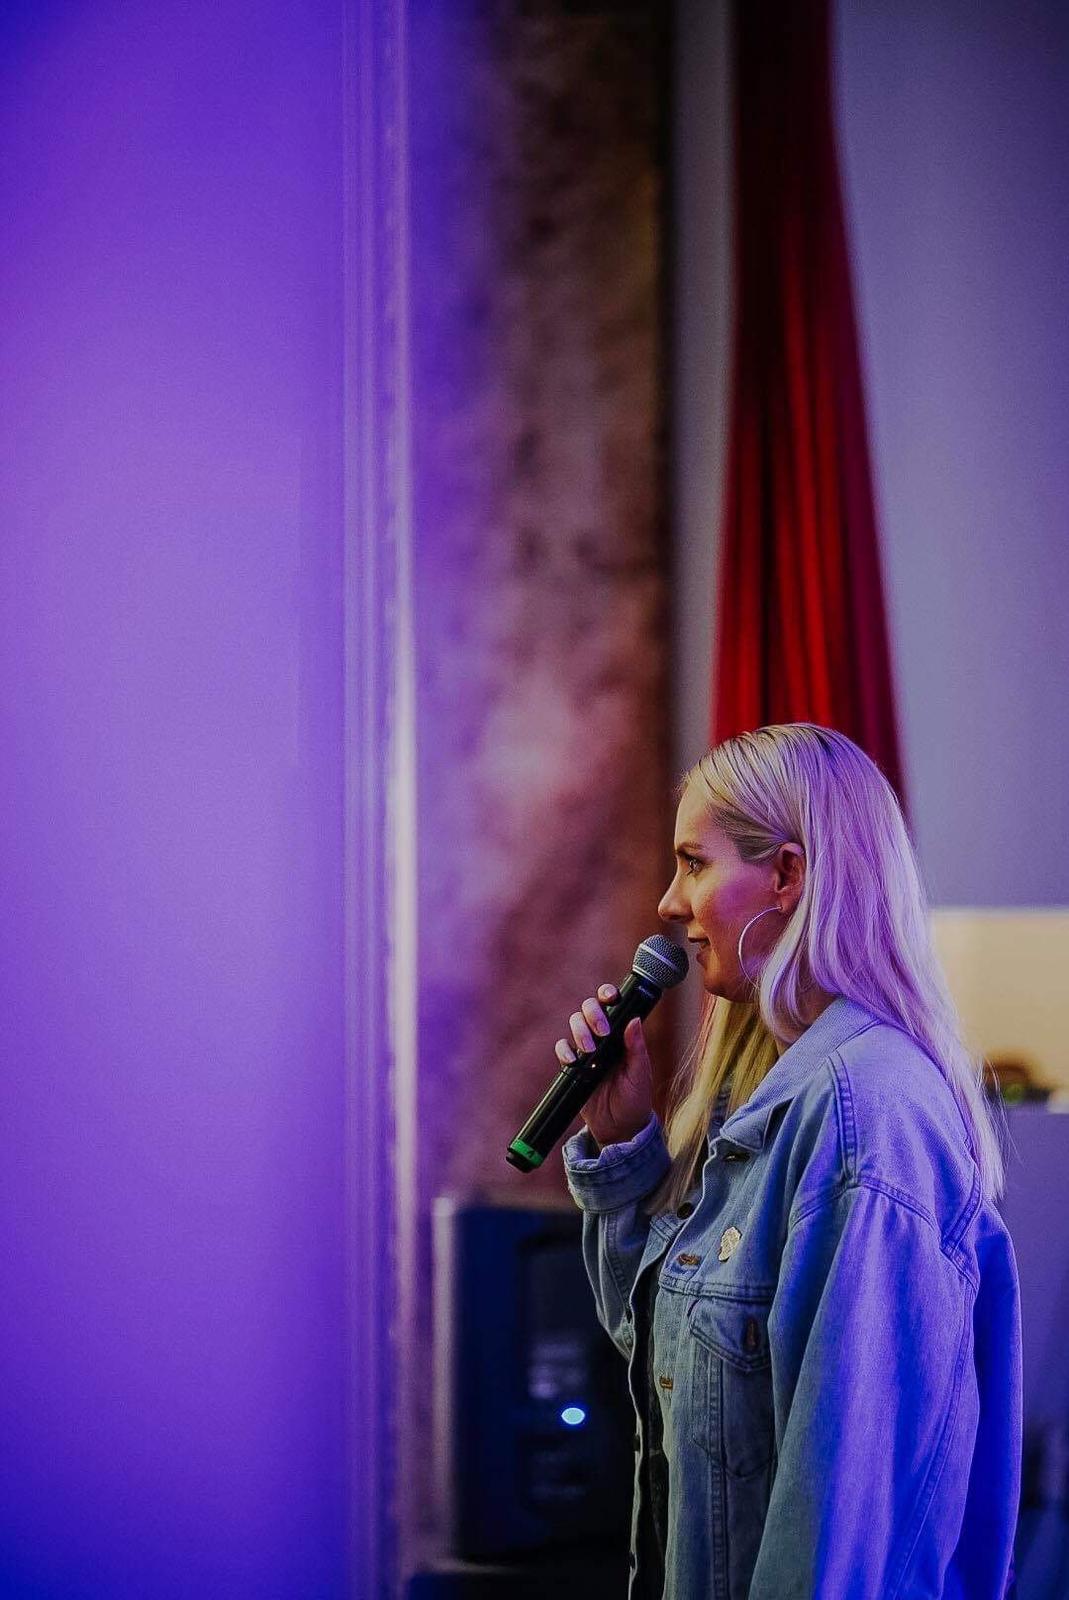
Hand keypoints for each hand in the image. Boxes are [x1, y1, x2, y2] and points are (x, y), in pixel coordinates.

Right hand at [555, 983, 653, 1147]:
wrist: (619, 1127)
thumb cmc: (635, 1098)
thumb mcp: (640, 1074)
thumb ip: (637, 1048)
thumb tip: (635, 1020)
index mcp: (621, 1034)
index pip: (612, 1005)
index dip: (608, 994)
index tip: (610, 997)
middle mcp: (602, 1036)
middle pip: (588, 1008)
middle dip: (593, 1014)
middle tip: (603, 1031)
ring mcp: (586, 1049)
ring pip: (574, 1023)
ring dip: (579, 1031)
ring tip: (589, 1050)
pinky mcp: (572, 1065)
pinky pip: (562, 1048)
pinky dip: (565, 1050)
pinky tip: (573, 1061)